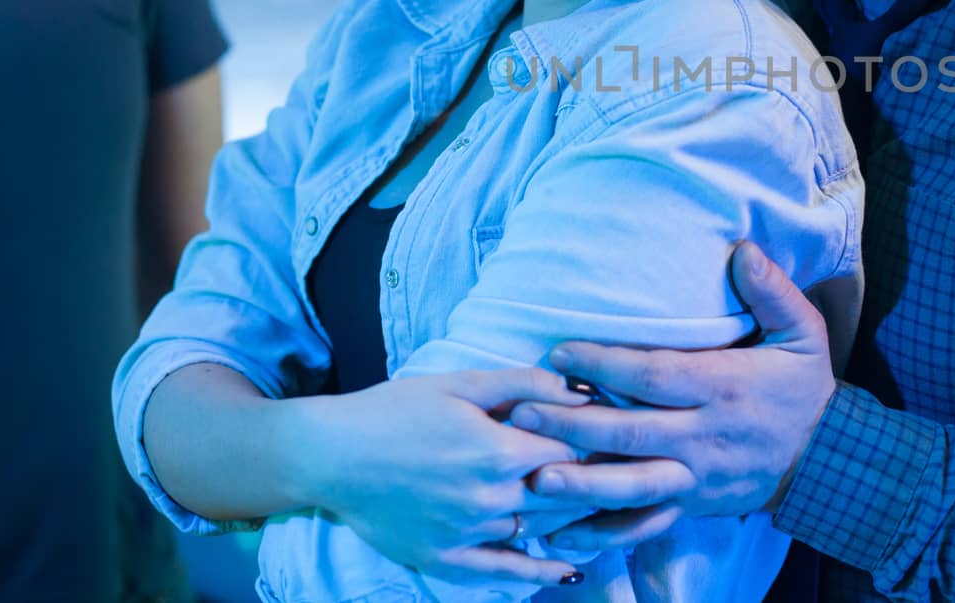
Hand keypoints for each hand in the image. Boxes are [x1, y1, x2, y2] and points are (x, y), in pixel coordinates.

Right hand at [296, 368, 594, 586]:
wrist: (331, 454)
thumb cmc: (395, 409)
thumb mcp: (462, 383)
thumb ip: (526, 385)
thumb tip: (583, 390)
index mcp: (499, 451)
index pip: (571, 449)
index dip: (597, 440)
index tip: (618, 435)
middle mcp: (490, 498)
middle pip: (565, 494)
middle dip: (593, 480)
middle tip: (623, 471)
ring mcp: (469, 533)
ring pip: (538, 528)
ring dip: (569, 517)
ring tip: (605, 508)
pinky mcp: (446, 559)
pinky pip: (503, 571)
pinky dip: (539, 571)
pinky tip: (567, 570)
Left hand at [509, 242, 836, 550]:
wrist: (825, 458)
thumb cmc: (804, 388)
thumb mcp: (803, 333)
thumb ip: (772, 291)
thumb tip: (743, 249)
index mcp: (724, 388)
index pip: (654, 376)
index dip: (605, 365)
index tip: (560, 352)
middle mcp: (704, 437)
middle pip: (631, 432)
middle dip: (574, 425)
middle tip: (522, 414)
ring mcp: (695, 477)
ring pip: (633, 485)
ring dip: (583, 483)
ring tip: (536, 478)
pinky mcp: (692, 505)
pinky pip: (646, 522)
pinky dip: (607, 531)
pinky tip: (567, 532)